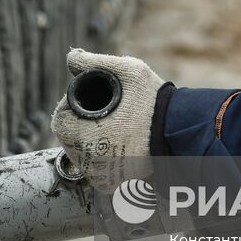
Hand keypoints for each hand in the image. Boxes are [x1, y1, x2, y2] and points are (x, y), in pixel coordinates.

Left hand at [49, 49, 164, 191]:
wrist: (180, 129)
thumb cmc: (153, 99)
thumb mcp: (126, 70)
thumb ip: (93, 62)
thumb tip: (71, 57)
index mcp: (86, 136)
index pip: (60, 122)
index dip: (68, 108)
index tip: (84, 102)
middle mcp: (91, 162)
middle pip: (68, 141)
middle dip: (76, 125)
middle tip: (95, 113)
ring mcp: (102, 176)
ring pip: (81, 157)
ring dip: (86, 143)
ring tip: (103, 127)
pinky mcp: (114, 184)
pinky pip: (96, 172)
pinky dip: (99, 159)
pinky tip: (110, 145)